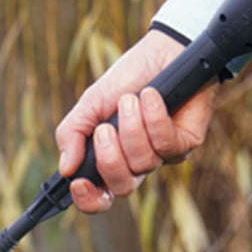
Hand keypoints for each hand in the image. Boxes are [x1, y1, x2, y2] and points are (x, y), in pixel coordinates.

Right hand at [55, 28, 216, 213]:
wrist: (163, 52)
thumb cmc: (127, 79)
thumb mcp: (90, 104)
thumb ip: (72, 134)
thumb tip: (65, 168)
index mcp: (110, 158)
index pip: (99, 197)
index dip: (88, 199)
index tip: (79, 182)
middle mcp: (136, 163)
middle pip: (121, 187)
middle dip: (110, 158)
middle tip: (105, 128)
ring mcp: (162, 156)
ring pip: (143, 164)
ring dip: (132, 128)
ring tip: (131, 99)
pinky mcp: (186, 143)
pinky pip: (166, 145)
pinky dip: (154, 118)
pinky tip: (151, 97)